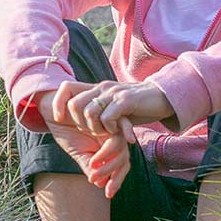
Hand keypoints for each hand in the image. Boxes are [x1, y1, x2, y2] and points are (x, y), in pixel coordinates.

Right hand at [36, 90, 131, 198]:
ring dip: (107, 153)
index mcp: (110, 142)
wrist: (52, 108)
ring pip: (117, 137)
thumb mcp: (77, 151)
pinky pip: (105, 115)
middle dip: (111, 168)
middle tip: (95, 177)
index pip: (122, 161)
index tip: (108, 193)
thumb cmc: (66, 130)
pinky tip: (90, 142)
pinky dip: (99, 129)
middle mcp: (112, 130)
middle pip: (123, 151)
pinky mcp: (96, 102)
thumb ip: (89, 165)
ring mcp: (107, 118)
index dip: (117, 178)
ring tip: (92, 163)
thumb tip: (99, 184)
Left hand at [51, 80, 173, 137]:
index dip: (58, 103)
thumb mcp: (113, 106)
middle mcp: (102, 88)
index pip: (66, 88)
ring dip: (95, 128)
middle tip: (92, 132)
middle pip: (74, 104)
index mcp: (96, 88)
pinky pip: (108, 116)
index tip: (59, 119)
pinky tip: (119, 132)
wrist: (163, 97)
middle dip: (79, 123)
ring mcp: (114, 93)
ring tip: (106, 133)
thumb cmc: (137, 106)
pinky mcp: (126, 100)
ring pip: (89, 112)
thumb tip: (80, 118)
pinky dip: (110, 127)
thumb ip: (98, 109)